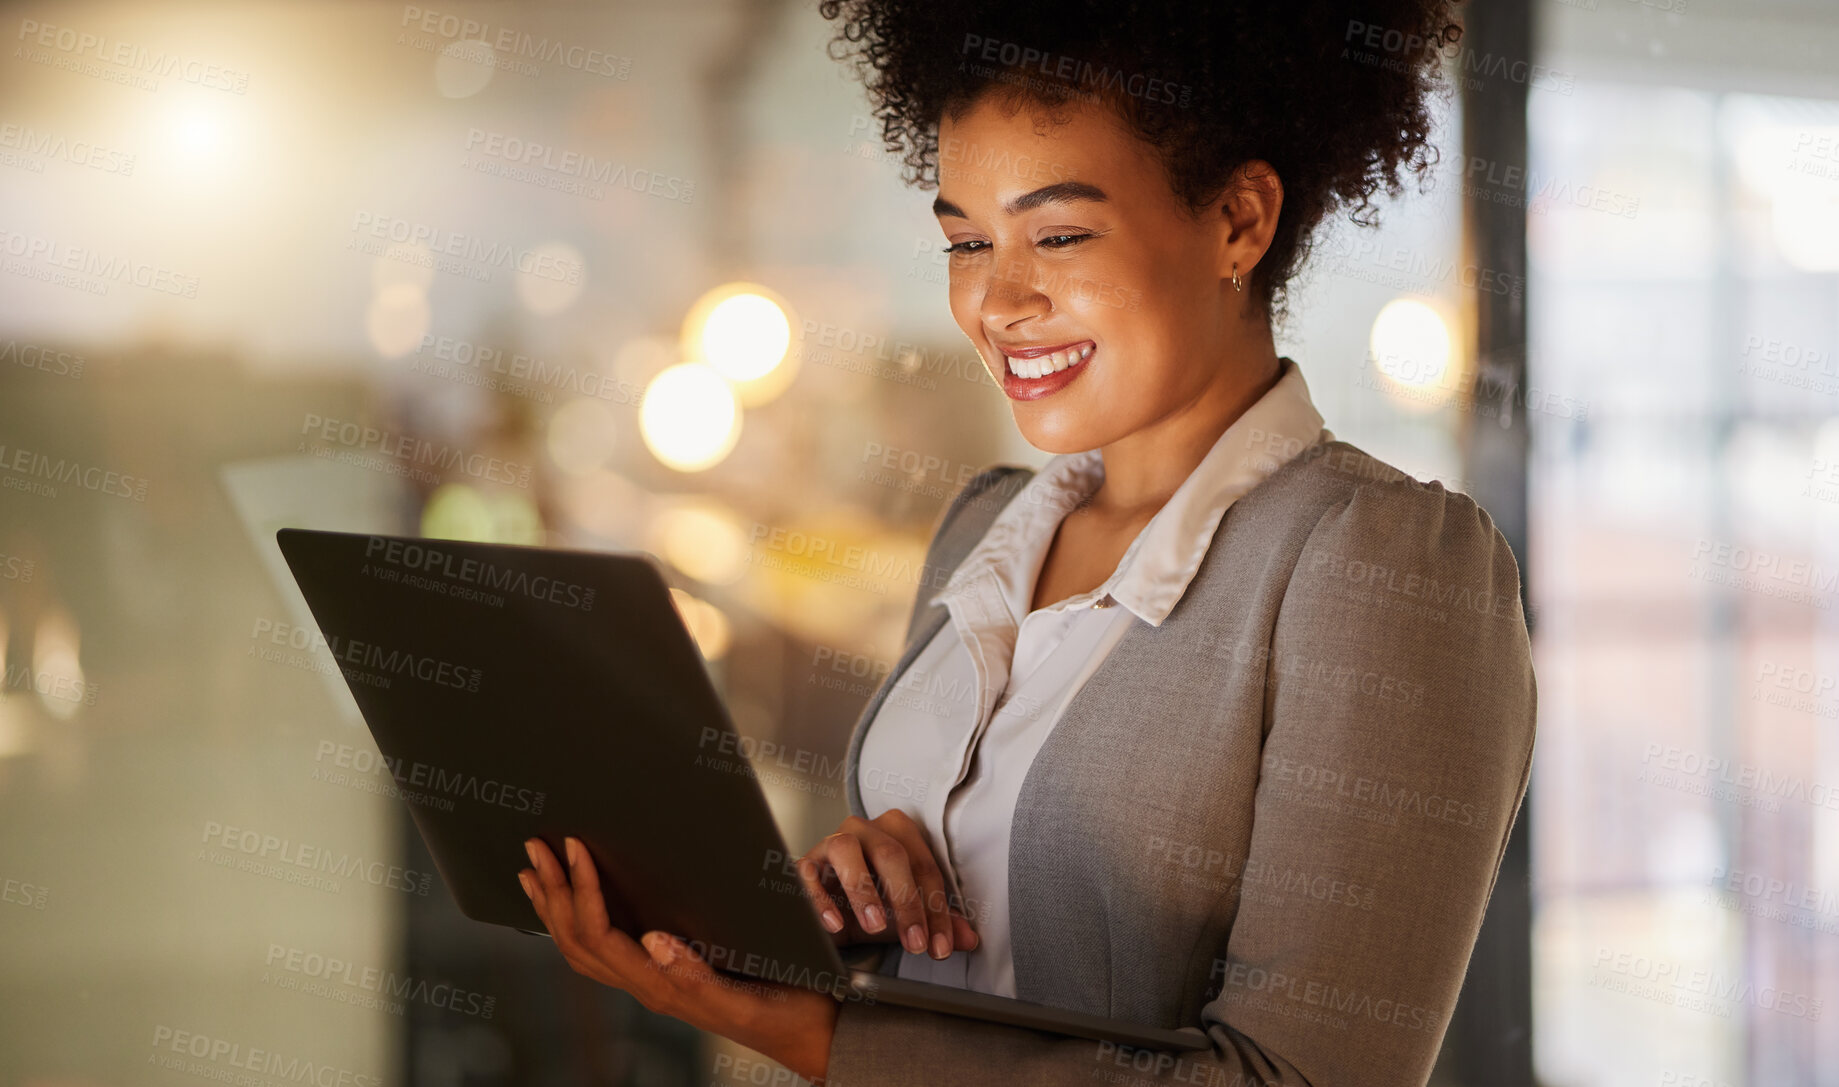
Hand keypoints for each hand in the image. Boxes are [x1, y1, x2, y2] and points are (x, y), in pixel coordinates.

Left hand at [519, 836, 837, 1081]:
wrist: (814, 1034)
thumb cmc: (789, 1011)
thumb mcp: (747, 996)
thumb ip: (697, 975)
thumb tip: (653, 940)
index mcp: (663, 988)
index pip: (601, 937)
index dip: (582, 891)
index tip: (576, 847)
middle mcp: (649, 986)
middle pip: (577, 941)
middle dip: (553, 893)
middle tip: (535, 847)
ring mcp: (653, 982)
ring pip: (583, 947)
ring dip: (555, 906)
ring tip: (536, 870)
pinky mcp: (665, 974)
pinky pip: (604, 948)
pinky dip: (578, 920)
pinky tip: (576, 901)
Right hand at [796, 810, 978, 960]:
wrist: (825, 914)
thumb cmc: (869, 908)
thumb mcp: (905, 918)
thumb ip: (937, 923)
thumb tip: (969, 938)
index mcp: (898, 833)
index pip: (925, 867)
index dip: (937, 909)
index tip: (940, 946)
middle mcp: (866, 830)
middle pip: (891, 853)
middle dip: (907, 901)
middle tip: (915, 942)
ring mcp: (831, 842)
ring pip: (847, 849)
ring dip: (864, 890)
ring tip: (876, 925)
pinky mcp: (804, 863)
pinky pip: (808, 873)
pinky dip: (821, 899)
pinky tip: (835, 925)